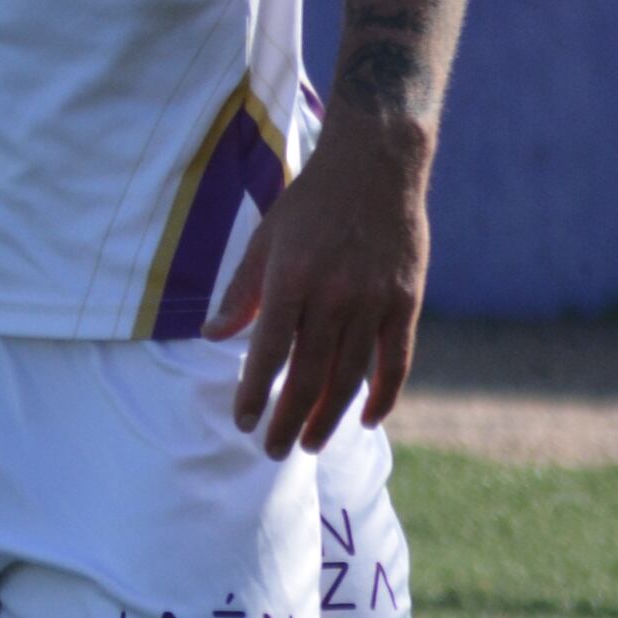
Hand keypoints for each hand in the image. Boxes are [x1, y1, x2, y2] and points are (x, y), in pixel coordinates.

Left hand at [210, 114, 431, 456]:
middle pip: (309, 375)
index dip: (255, 394)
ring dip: (329, 416)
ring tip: (311, 443)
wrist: (376, 167)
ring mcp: (374, 301)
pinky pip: (396, 360)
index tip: (243, 423)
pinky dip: (384, 394)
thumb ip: (241, 292)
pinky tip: (367, 419)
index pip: (268, 354)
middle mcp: (333, 296)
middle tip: (273, 451)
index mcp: (290, 280)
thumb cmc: (310, 204)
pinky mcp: (406, 302)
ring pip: (351, 375)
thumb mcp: (264, 239)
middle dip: (288, 419)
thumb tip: (212, 336)